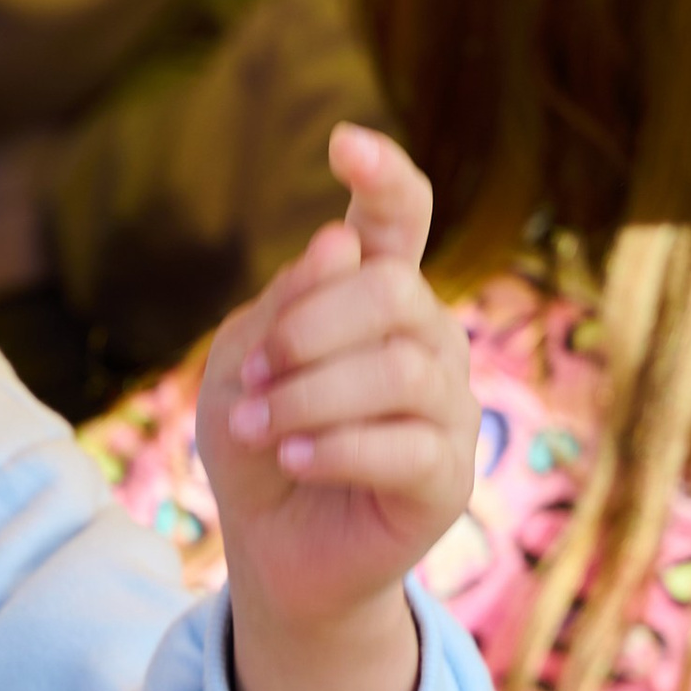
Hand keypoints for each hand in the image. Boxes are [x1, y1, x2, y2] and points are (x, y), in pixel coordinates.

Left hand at [197, 125, 477, 690]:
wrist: (272, 548)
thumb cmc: (256, 439)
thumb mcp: (241, 361)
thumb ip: (285, 305)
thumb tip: (339, 243)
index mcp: (375, 294)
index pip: (401, 217)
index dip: (383, 175)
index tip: (342, 142)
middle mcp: (426, 337)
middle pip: (393, 290)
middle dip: (308, 327)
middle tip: (253, 375)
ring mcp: (446, 405)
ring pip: (398, 368)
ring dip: (308, 395)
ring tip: (254, 425)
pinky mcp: (448, 474)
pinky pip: (403, 444)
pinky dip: (332, 445)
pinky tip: (291, 458)